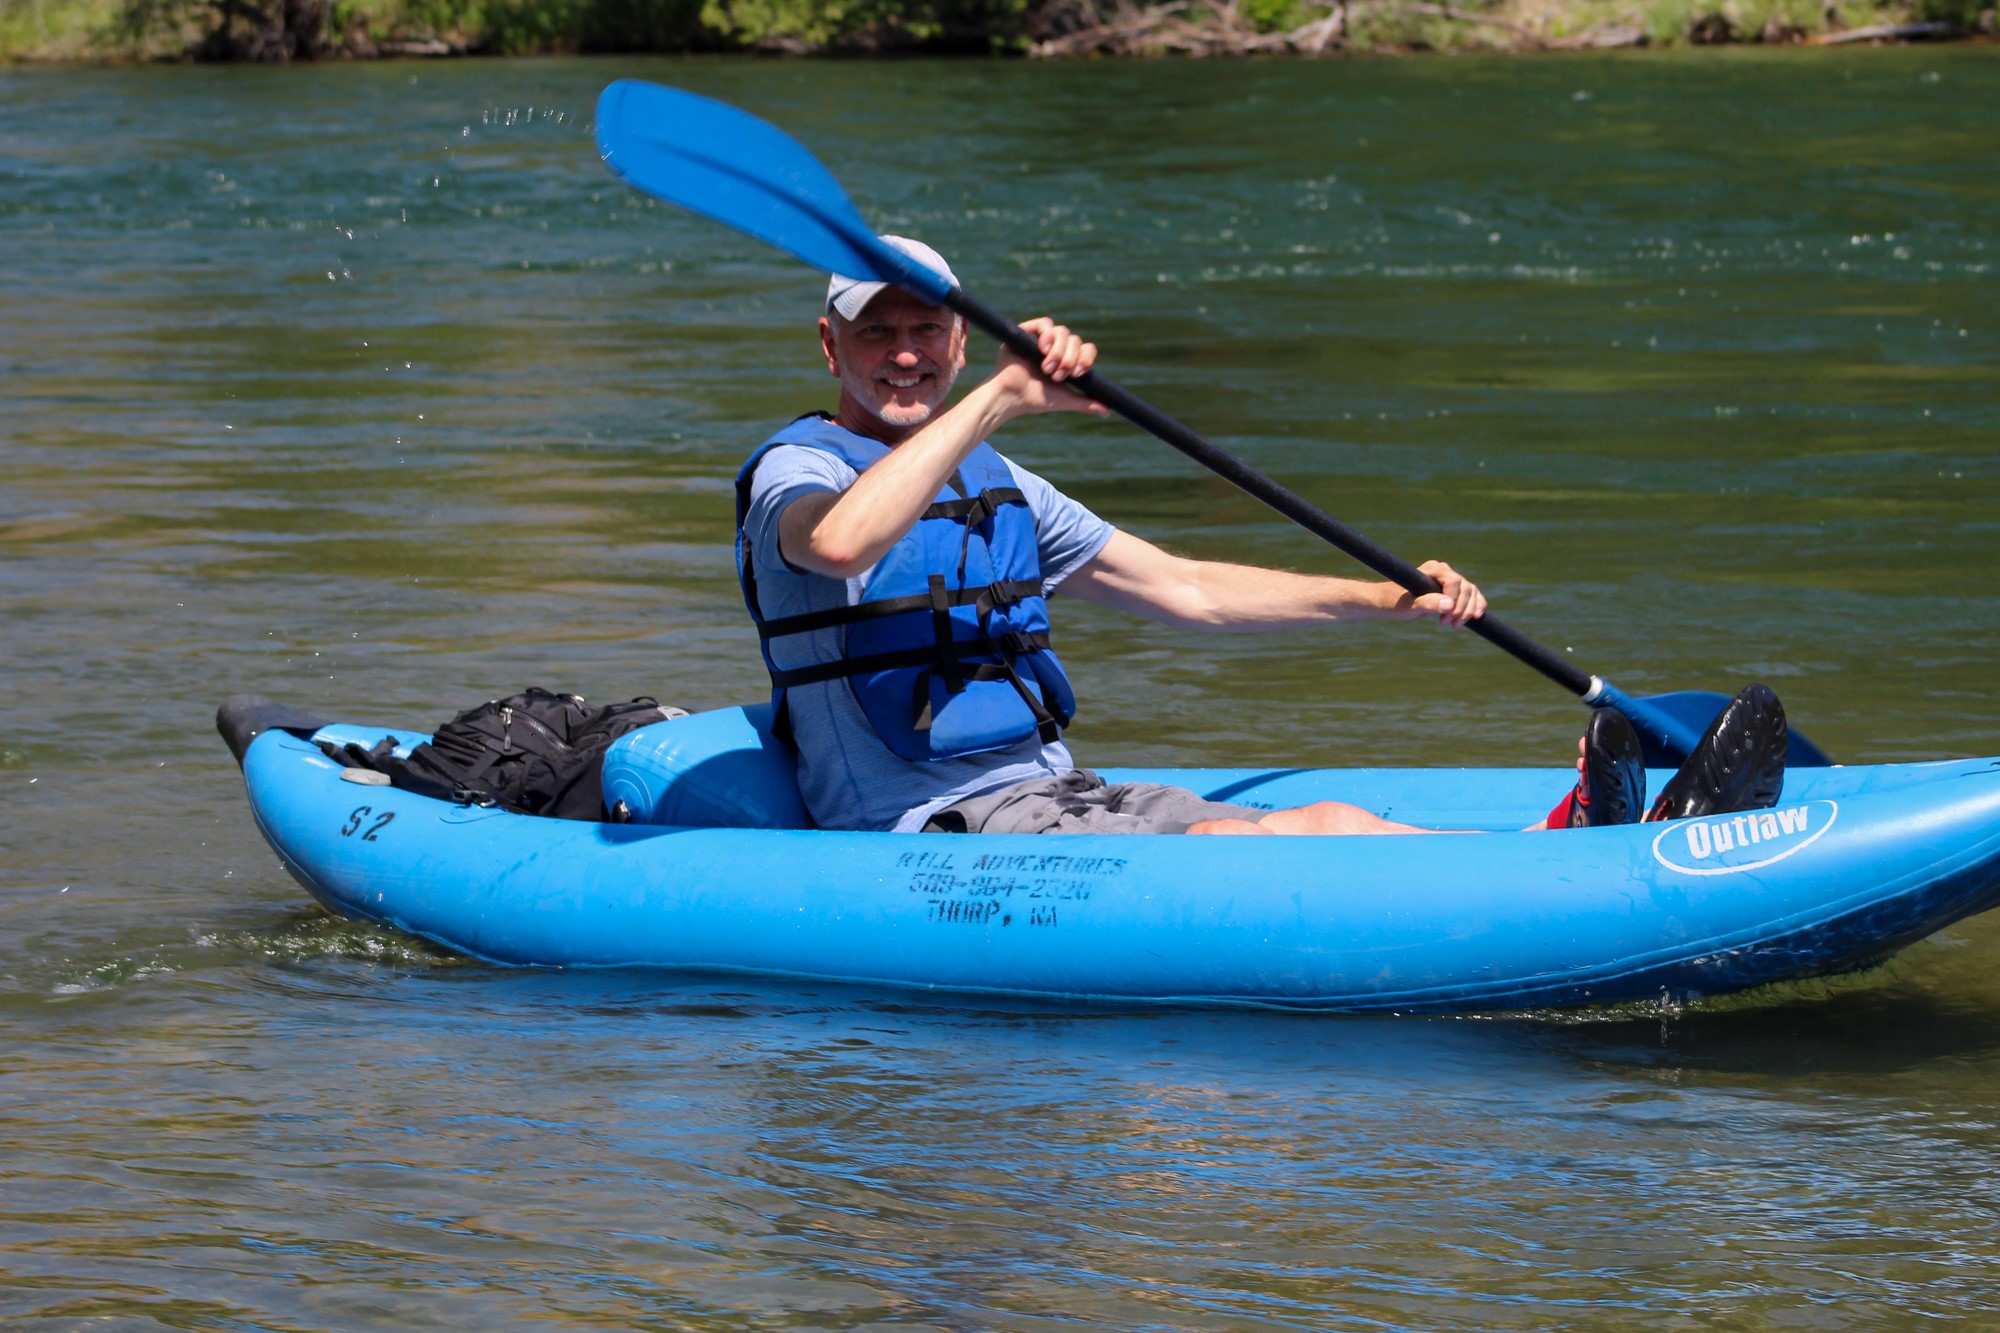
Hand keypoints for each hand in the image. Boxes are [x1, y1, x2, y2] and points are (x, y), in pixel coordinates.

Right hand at [991, 318, 1110, 418]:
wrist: (1012, 397)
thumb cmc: (1035, 399)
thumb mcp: (1065, 400)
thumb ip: (1086, 402)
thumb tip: (1108, 411)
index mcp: (1065, 360)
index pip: (1085, 349)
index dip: (1085, 358)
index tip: (1078, 373)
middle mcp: (1054, 348)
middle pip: (1075, 340)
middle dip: (1070, 359)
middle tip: (1058, 375)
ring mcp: (1040, 339)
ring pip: (1063, 331)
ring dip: (1059, 351)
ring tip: (1046, 367)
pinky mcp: (1026, 332)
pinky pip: (1046, 324)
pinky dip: (1048, 335)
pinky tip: (1042, 349)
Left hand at [1397, 559, 1485, 627]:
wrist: (1391, 602)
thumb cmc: (1396, 602)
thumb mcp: (1410, 606)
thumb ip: (1428, 603)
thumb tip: (1449, 604)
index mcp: (1433, 569)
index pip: (1454, 582)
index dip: (1455, 600)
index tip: (1446, 618)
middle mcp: (1443, 571)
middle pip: (1466, 587)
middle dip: (1462, 608)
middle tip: (1452, 624)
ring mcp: (1449, 578)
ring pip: (1471, 591)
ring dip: (1469, 609)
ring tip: (1456, 625)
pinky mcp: (1453, 588)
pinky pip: (1471, 594)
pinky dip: (1476, 604)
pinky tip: (1477, 616)